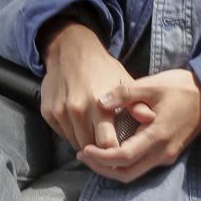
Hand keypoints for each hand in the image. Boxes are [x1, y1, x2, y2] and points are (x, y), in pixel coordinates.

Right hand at [39, 20, 135, 155]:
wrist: (70, 48)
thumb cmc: (101, 67)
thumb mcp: (122, 80)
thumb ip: (136, 103)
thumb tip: (151, 118)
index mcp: (99, 105)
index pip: (107, 146)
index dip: (114, 153)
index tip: (118, 151)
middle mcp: (77, 110)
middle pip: (90, 148)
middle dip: (99, 149)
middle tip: (105, 141)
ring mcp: (60, 111)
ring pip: (75, 143)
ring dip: (84, 140)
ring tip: (92, 128)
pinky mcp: (48, 111)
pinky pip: (62, 133)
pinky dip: (70, 132)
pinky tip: (78, 119)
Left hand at [75, 68, 200, 182]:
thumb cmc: (180, 87)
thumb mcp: (152, 84)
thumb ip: (125, 93)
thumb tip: (100, 101)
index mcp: (156, 136)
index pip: (124, 158)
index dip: (102, 158)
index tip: (84, 150)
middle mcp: (161, 153)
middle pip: (127, 173)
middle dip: (103, 168)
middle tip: (83, 154)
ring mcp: (166, 155)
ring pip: (135, 172)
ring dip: (113, 168)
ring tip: (93, 153)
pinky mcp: (168, 152)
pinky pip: (143, 165)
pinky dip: (125, 163)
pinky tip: (113, 149)